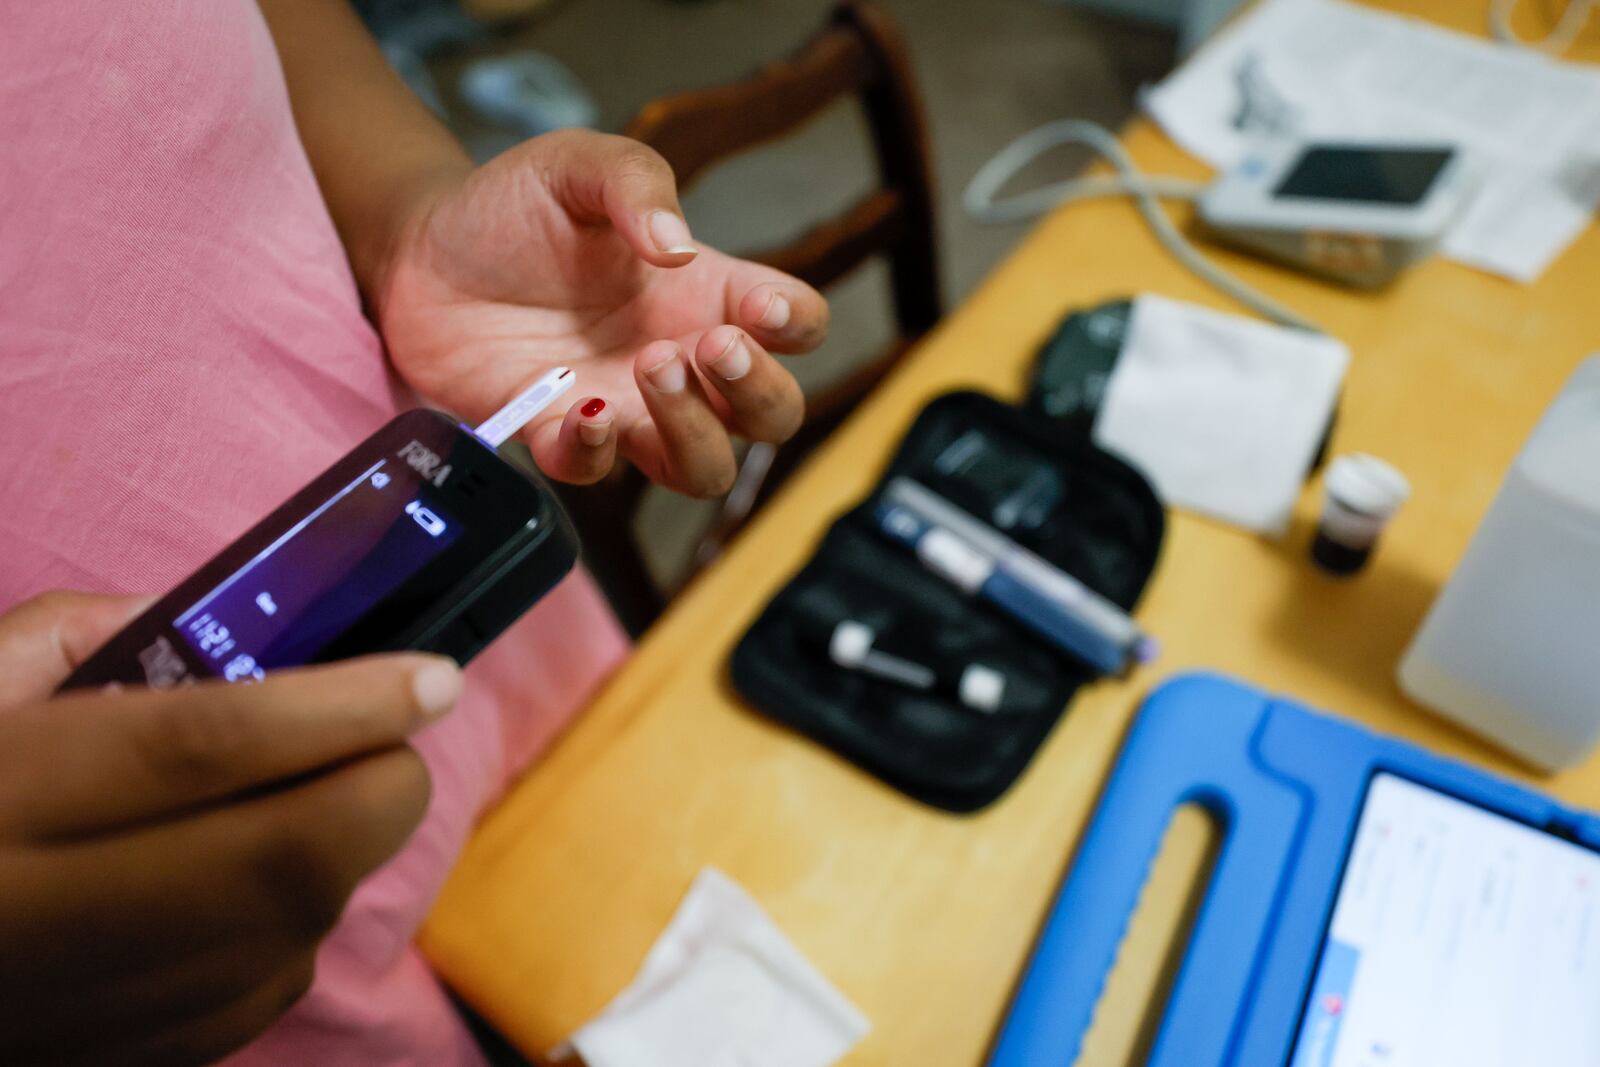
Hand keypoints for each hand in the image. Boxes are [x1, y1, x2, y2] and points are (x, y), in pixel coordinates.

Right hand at [0, 592, 458, 1065]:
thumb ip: (69, 641)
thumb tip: (208, 627)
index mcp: (3, 802)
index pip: (204, 745)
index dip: (340, 707)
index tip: (433, 679)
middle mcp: (48, 922)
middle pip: (288, 860)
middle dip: (378, 792)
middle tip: (389, 741)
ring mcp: (95, 1012)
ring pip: (298, 933)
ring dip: (341, 854)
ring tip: (303, 799)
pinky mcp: (130, 1059)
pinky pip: (270, 988)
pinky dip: (296, 922)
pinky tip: (248, 878)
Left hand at [374, 129, 829, 495]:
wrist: (420, 251)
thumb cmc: (514, 209)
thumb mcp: (580, 163)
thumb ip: (635, 184)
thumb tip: (677, 247)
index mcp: (706, 292)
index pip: (798, 325)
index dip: (796, 326)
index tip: (758, 309)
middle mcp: (680, 359)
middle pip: (774, 415)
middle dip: (757, 391)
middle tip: (708, 347)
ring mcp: (627, 406)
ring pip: (705, 468)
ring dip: (694, 432)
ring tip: (648, 368)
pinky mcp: (558, 433)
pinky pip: (599, 473)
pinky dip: (597, 451)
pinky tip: (579, 409)